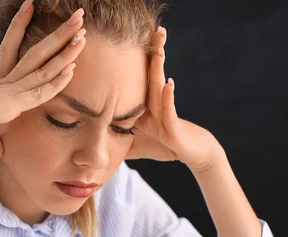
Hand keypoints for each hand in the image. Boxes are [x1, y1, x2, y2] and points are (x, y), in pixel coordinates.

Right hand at [0, 6, 86, 161]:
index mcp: (2, 85)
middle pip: (39, 53)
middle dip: (59, 35)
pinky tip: (72, 69)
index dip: (47, 48)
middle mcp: (8, 81)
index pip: (28, 61)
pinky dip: (56, 82)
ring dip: (65, 50)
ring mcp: (10, 89)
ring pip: (44, 66)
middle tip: (78, 17)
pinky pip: (39, 92)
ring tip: (83, 32)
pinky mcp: (9, 103)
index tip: (62, 34)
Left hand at [126, 26, 222, 171]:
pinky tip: (168, 84)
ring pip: (160, 87)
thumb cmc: (166, 146)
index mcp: (147, 105)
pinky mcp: (174, 128)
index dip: (135, 60)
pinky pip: (169, 110)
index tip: (126, 42)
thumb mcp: (135, 142)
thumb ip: (118, 140)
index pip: (138, 79)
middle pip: (152, 75)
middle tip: (156, 30)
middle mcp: (157, 104)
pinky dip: (168, 97)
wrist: (191, 155)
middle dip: (154, 52)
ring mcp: (166, 114)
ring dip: (159, 69)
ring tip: (159, 50)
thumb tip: (95, 141)